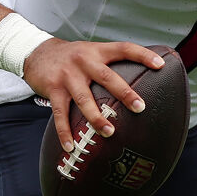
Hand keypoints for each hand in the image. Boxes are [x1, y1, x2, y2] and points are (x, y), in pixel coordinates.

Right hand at [22, 39, 165, 153]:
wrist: (35, 52)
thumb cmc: (70, 57)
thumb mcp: (90, 51)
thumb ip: (109, 63)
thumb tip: (139, 78)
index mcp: (97, 51)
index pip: (124, 49)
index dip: (142, 55)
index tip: (160, 65)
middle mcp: (84, 61)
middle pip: (107, 77)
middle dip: (124, 93)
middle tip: (140, 107)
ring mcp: (68, 76)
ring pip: (84, 99)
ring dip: (96, 117)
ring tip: (109, 132)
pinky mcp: (53, 89)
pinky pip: (60, 114)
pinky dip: (65, 132)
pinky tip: (72, 146)